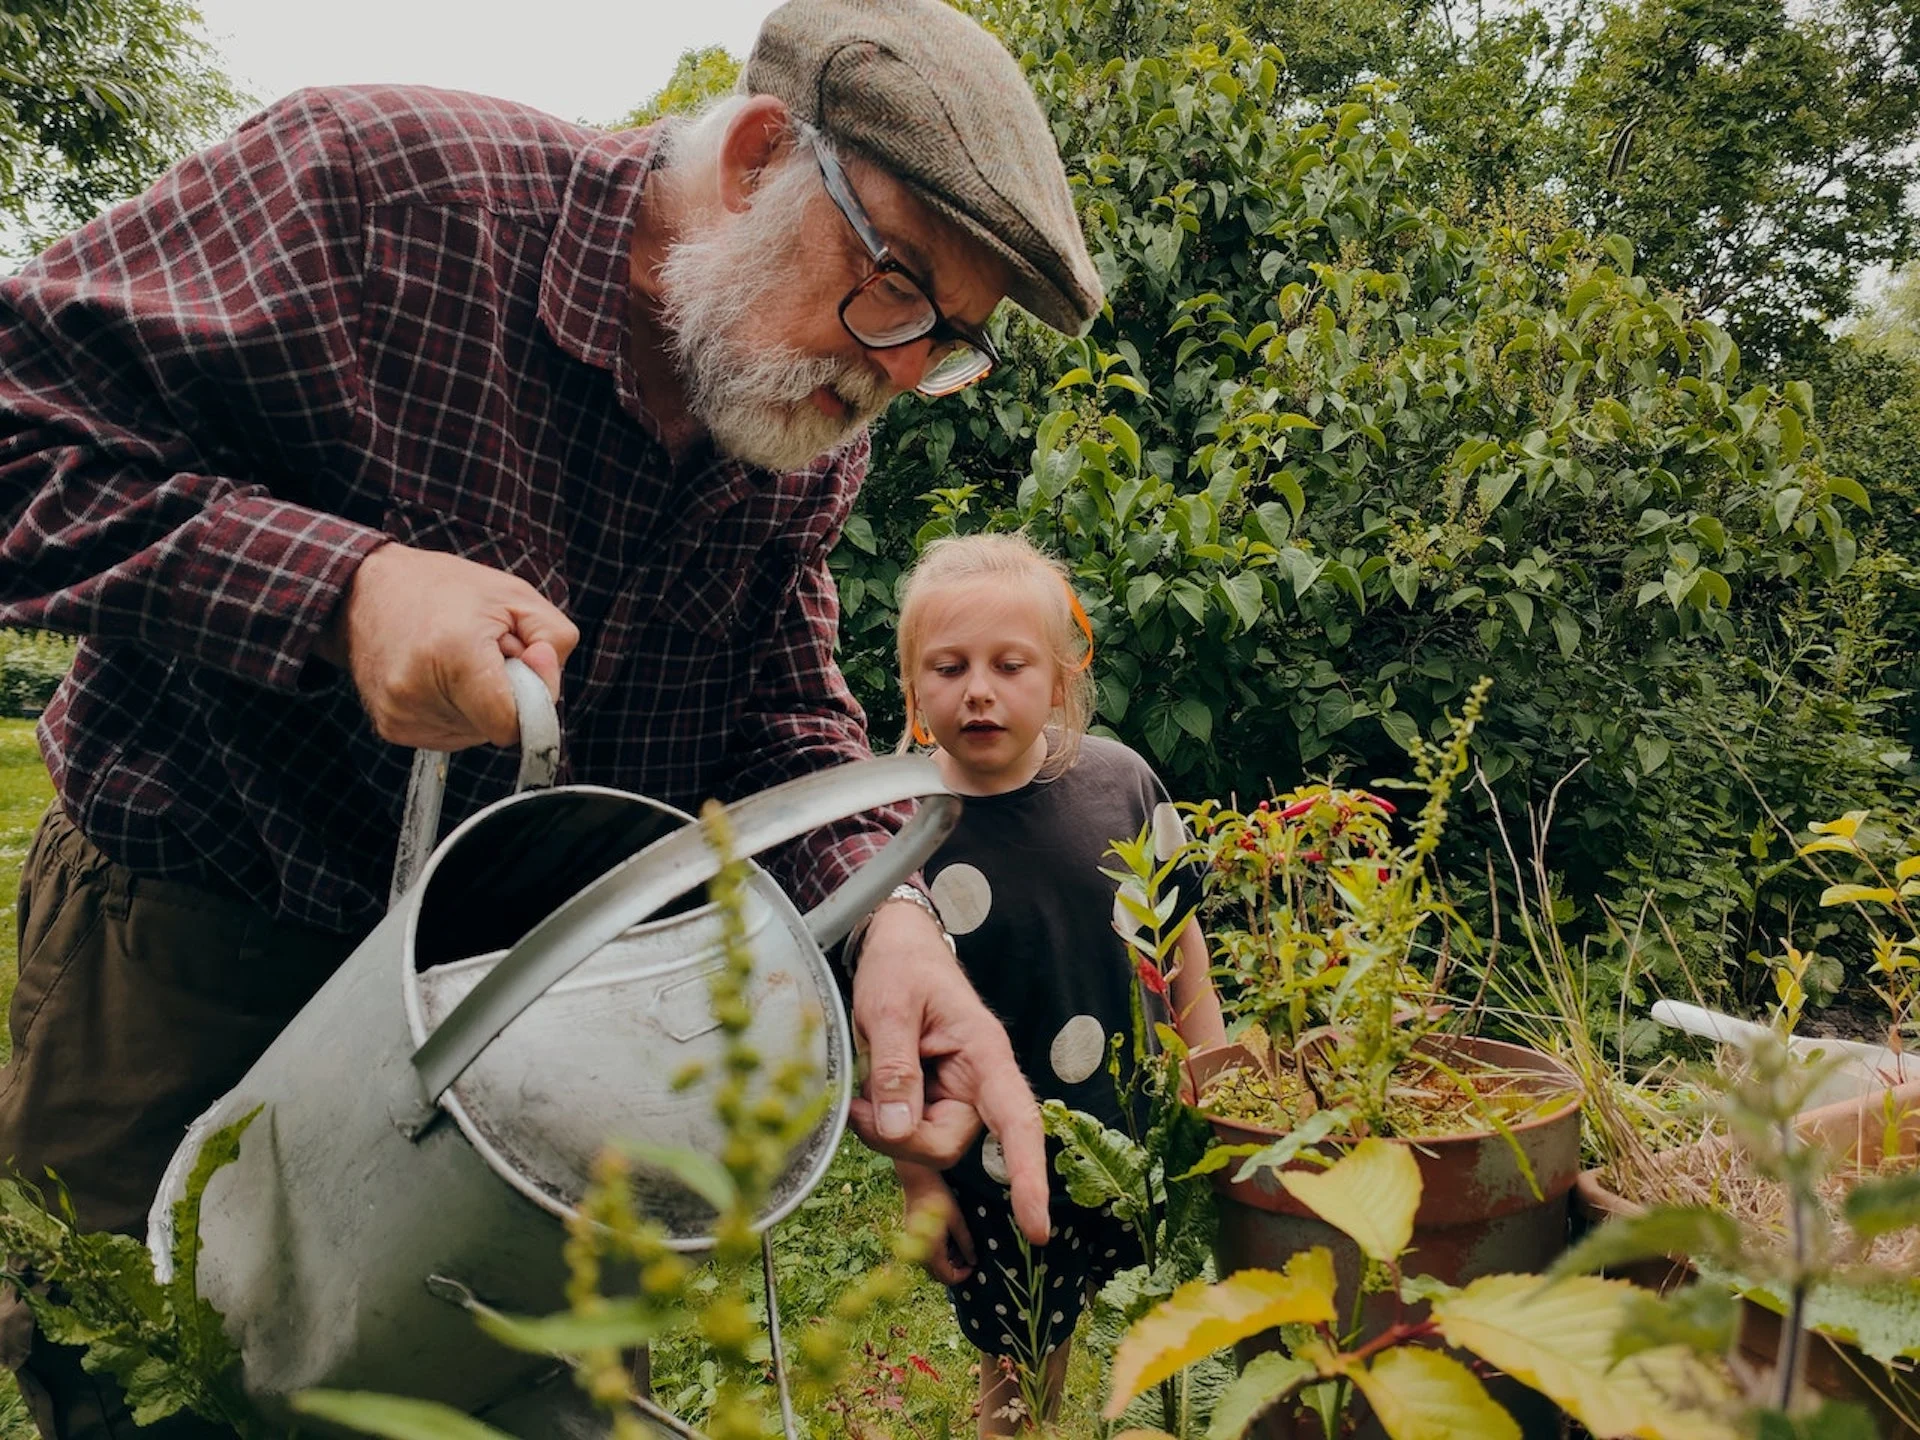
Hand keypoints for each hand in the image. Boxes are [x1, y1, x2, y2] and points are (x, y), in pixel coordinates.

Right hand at [319, 543, 578, 748]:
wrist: (366, 591)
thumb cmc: (446, 590)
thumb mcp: (516, 595)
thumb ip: (554, 641)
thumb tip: (547, 685)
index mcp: (454, 655)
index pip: (511, 723)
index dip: (532, 698)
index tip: (522, 662)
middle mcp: (419, 692)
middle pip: (496, 727)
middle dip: (504, 693)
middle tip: (483, 651)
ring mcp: (401, 715)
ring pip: (476, 734)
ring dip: (479, 703)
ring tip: (457, 660)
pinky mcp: (391, 728)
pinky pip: (450, 735)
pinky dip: (457, 710)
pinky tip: (438, 676)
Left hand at [847, 902, 1050, 1244]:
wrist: (897, 948)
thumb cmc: (901, 967)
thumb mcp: (888, 1007)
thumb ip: (894, 1069)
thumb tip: (899, 1130)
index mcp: (984, 1054)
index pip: (1017, 1120)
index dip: (1028, 1174)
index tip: (1037, 1227)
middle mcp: (977, 1085)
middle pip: (947, 1145)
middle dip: (898, 1138)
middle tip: (855, 1105)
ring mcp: (953, 1100)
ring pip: (924, 1150)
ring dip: (886, 1137)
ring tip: (856, 1099)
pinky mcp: (928, 1109)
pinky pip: (918, 1151)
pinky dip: (904, 1169)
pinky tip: (909, 1214)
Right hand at [896, 1162, 974, 1284]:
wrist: (917, 1178)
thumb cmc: (940, 1197)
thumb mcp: (958, 1221)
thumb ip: (966, 1243)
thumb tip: (973, 1261)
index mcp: (931, 1251)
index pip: (947, 1277)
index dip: (962, 1276)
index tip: (973, 1266)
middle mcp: (918, 1251)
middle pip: (938, 1273)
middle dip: (955, 1268)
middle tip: (968, 1255)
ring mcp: (913, 1243)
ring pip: (932, 1263)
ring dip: (947, 1260)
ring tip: (960, 1244)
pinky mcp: (911, 1234)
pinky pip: (926, 1251)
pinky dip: (938, 1251)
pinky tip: (948, 1237)